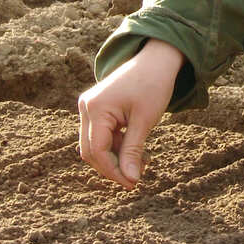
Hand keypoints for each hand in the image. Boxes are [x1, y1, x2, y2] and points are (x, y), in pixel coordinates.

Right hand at [77, 38, 183, 189]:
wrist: (156, 60)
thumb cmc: (153, 85)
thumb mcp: (145, 120)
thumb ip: (133, 151)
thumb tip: (130, 180)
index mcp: (96, 108)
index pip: (98, 151)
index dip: (113, 171)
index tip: (132, 184)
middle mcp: (87, 107)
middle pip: (91, 151)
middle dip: (113, 167)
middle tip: (135, 178)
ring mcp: (90, 107)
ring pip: (96, 145)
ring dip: (116, 157)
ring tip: (143, 161)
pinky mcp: (97, 108)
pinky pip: (102, 135)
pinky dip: (117, 146)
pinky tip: (137, 151)